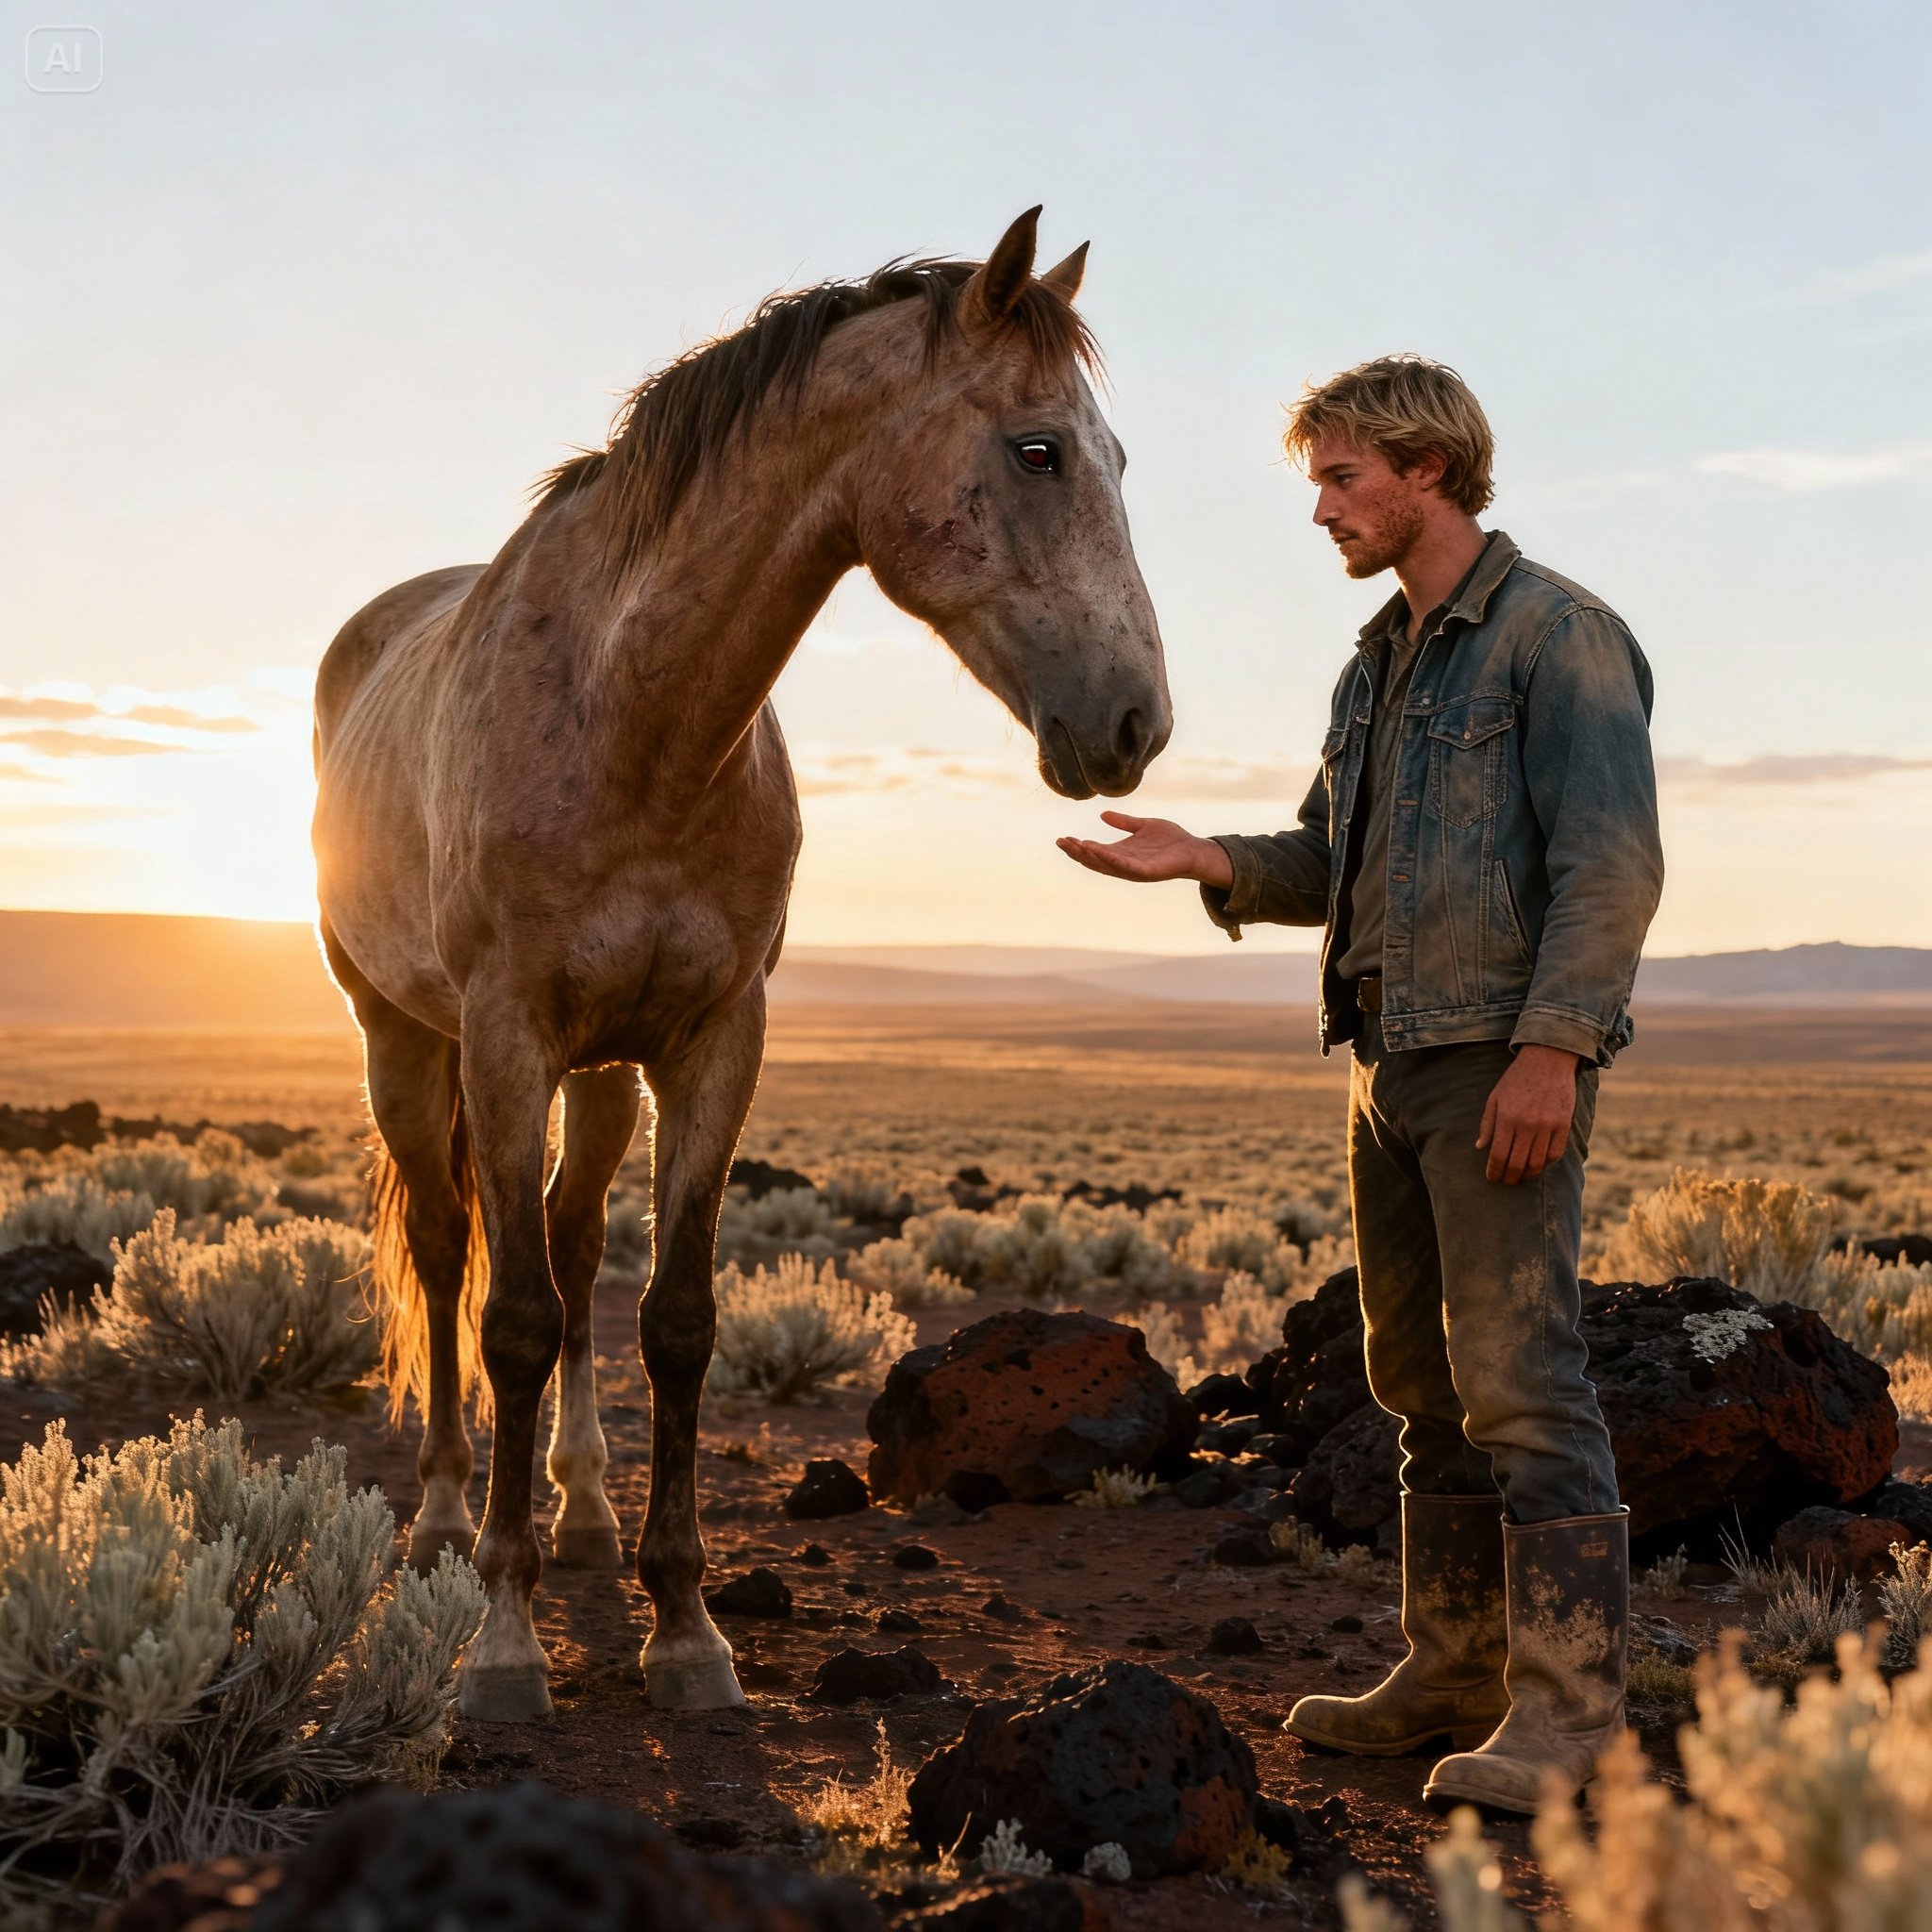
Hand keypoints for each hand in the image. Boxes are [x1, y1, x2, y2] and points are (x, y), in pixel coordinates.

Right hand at [1056, 812, 1233, 886]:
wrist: (1194, 850)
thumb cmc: (1171, 840)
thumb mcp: (1143, 826)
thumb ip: (1124, 822)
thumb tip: (1103, 814)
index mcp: (1121, 853)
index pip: (1094, 851)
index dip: (1078, 846)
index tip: (1063, 838)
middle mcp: (1124, 864)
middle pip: (1094, 860)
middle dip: (1076, 852)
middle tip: (1060, 842)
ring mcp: (1134, 869)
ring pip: (1105, 865)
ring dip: (1089, 856)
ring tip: (1074, 845)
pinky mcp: (1145, 871)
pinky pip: (1124, 866)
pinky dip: (1109, 859)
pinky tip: (1098, 850)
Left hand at [1476, 1045, 1581, 1184]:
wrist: (1547, 1060)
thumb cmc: (1517, 1079)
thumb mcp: (1495, 1097)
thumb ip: (1487, 1123)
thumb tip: (1480, 1147)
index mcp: (1507, 1118)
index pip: (1499, 1155)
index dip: (1494, 1171)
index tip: (1492, 1178)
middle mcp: (1527, 1125)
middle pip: (1517, 1163)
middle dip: (1510, 1177)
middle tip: (1506, 1181)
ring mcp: (1547, 1126)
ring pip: (1538, 1163)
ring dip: (1528, 1174)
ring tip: (1521, 1176)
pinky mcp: (1563, 1124)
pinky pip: (1555, 1153)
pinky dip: (1546, 1163)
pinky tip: (1539, 1163)